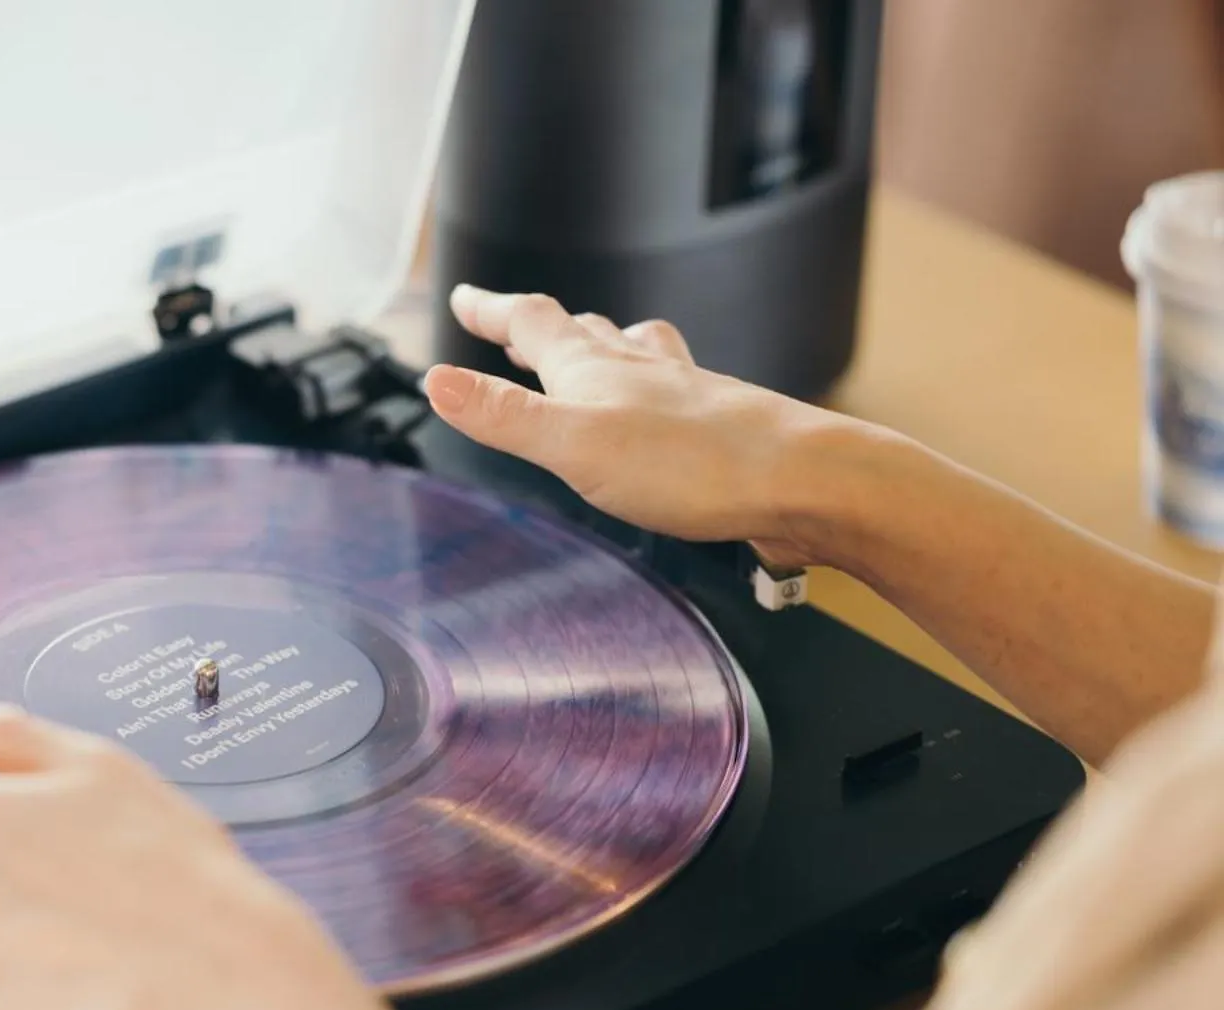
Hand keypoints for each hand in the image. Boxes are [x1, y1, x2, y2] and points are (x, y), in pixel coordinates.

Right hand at [423, 284, 889, 569]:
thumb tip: (436, 382)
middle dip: (540, 327)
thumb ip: (505, 416)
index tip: (465, 297)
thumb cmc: (696, 464)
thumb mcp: (574, 445)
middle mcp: (639, 372)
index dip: (492, 310)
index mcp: (594, 372)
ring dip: (604, 343)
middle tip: (513, 324)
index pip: (531, 323)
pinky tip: (664, 406)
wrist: (803, 482)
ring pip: (634, 352)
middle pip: (582, 331)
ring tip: (594, 342)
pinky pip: (673, 391)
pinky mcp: (717, 428)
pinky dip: (652, 386)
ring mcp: (682, 396)